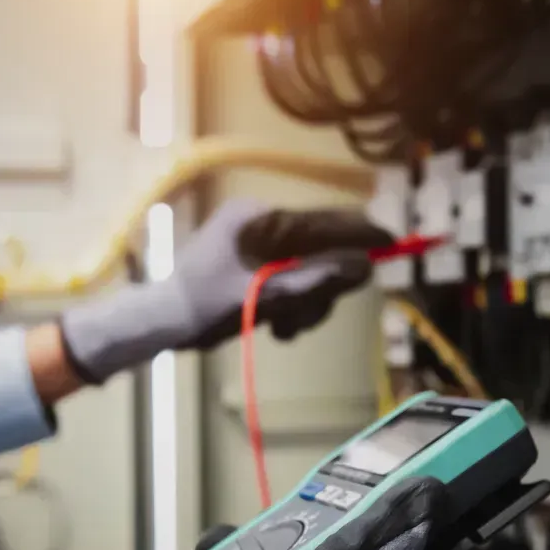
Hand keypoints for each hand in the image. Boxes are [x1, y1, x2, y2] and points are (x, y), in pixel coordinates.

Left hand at [59, 199, 391, 383]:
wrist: (158, 324)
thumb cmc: (201, 307)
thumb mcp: (264, 297)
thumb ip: (313, 281)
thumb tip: (364, 267)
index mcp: (257, 219)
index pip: (320, 222)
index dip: (357, 234)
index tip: (392, 242)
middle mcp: (259, 224)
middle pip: (316, 250)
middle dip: (319, 288)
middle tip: (307, 319)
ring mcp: (255, 245)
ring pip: (305, 270)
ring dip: (305, 304)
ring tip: (284, 331)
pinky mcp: (252, 266)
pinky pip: (288, 280)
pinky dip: (291, 305)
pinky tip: (278, 328)